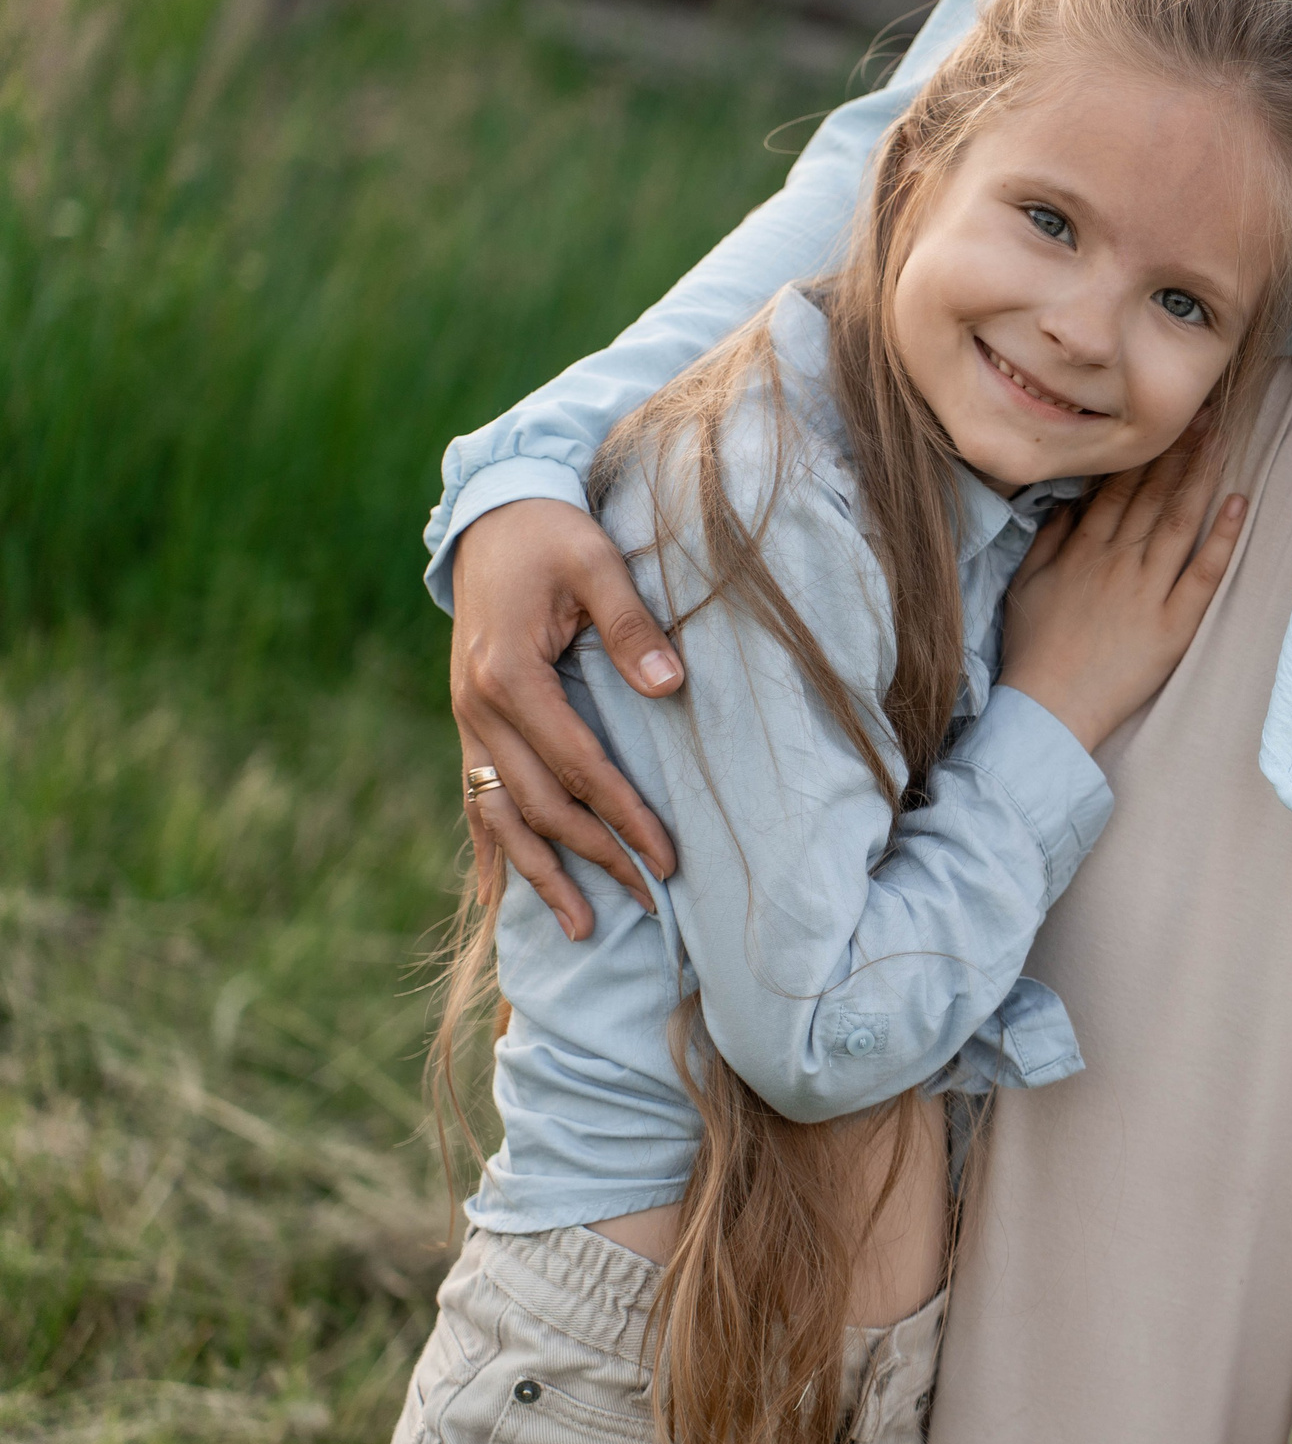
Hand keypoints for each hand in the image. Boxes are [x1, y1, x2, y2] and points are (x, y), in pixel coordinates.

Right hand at [451, 498, 684, 938]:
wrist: (492, 515)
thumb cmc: (554, 536)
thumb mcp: (597, 563)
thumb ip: (633, 624)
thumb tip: (673, 685)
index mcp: (510, 674)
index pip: (579, 766)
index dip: (624, 816)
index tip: (668, 857)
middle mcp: (478, 708)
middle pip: (541, 805)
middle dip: (596, 857)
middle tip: (651, 899)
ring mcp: (466, 720)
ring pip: (499, 816)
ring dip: (539, 875)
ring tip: (581, 929)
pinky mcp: (469, 722)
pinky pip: (477, 797)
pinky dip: (493, 848)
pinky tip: (501, 897)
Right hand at [999, 445, 1243, 753]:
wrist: (1047, 707)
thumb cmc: (1032, 650)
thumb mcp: (1026, 585)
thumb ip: (1049, 539)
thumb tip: (1069, 503)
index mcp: (1084, 549)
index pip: (1120, 486)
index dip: (1145, 449)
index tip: (1165, 418)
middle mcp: (1118, 560)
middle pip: (1154, 494)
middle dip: (1180, 449)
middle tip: (1206, 410)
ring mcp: (1147, 590)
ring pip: (1180, 521)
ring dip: (1202, 476)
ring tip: (1224, 439)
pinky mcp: (1172, 625)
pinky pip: (1203, 574)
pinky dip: (1223, 538)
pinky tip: (1240, 503)